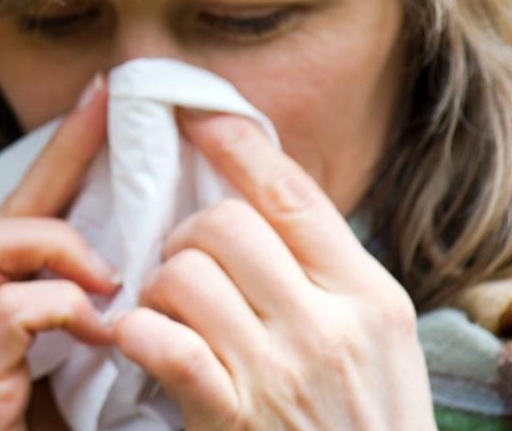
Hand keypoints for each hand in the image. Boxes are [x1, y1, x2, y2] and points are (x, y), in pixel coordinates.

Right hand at [0, 74, 120, 430]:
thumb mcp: (94, 380)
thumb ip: (109, 326)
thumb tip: (161, 269)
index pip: (28, 217)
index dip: (67, 154)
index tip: (111, 97)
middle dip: (55, 165)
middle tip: (113, 123)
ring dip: (51, 247)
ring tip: (107, 276)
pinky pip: (4, 318)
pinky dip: (55, 309)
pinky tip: (98, 328)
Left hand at [110, 109, 434, 429]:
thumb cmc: (361, 426)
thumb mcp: (374, 345)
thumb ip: (324, 277)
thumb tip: (258, 201)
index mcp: (369, 296)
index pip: (292, 194)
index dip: (235, 143)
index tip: (194, 112)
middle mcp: (329, 325)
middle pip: (225, 224)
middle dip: (185, 235)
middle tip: (179, 264)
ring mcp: (281, 372)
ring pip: (183, 274)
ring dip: (156, 288)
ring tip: (163, 313)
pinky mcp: (231, 416)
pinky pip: (164, 342)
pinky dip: (137, 334)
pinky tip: (137, 343)